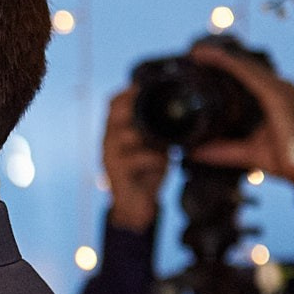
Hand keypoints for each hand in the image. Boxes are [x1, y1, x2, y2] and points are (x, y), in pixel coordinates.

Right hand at [102, 86, 169, 230]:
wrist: (135, 206)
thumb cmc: (146, 171)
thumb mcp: (154, 144)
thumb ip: (159, 127)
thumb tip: (185, 109)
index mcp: (115, 129)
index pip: (114, 102)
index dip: (130, 91)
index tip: (150, 87)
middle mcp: (108, 140)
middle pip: (114, 112)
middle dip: (136, 107)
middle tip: (160, 110)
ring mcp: (110, 156)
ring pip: (125, 134)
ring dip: (149, 134)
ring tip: (168, 139)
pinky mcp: (117, 173)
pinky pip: (136, 158)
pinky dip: (155, 157)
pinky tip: (167, 158)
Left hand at [183, 43, 293, 196]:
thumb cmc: (290, 159)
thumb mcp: (248, 154)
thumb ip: (224, 152)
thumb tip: (196, 153)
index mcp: (273, 97)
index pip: (246, 77)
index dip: (224, 66)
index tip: (199, 61)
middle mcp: (278, 89)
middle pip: (244, 68)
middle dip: (219, 58)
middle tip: (194, 51)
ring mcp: (280, 89)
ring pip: (245, 67)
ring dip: (220, 57)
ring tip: (197, 51)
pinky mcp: (278, 95)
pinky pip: (249, 74)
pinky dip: (230, 65)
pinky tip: (214, 58)